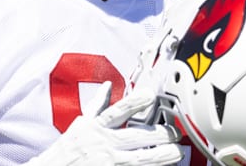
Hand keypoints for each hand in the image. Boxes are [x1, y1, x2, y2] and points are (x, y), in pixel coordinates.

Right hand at [26, 81, 182, 165]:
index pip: (118, 111)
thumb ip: (97, 106)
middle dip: (160, 134)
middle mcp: (105, 144)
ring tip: (177, 152)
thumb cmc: (68, 149)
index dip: (135, 102)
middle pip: (137, 137)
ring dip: (162, 155)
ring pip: (142, 158)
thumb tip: (107, 86)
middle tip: (176, 132)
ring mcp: (110, 162)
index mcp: (96, 127)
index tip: (150, 94)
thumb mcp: (80, 124)